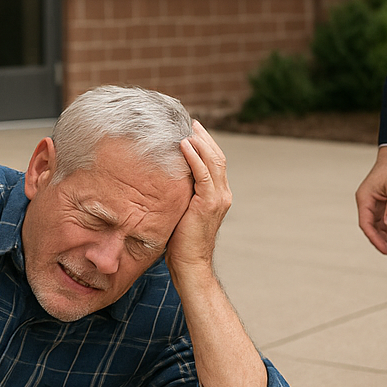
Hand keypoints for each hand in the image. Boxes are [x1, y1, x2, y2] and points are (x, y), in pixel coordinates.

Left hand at [165, 121, 231, 280]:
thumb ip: (181, 194)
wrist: (190, 263)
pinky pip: (204, 174)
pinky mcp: (208, 203)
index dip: (205, 145)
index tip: (191, 131)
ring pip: (213, 161)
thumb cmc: (181, 241)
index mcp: (218, 195)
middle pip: (217, 157)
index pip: (215, 162)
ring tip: (188, 128)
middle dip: (204, 138)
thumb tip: (164, 179)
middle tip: (190, 123)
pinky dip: (195, 157)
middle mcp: (222, 194)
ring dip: (200, 142)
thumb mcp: (182, 210)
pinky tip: (184, 145)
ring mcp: (218, 198)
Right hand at [356, 146, 386, 255]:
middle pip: (371, 228)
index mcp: (364, 199)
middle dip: (382, 241)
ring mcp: (373, 203)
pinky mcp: (382, 202)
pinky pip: (384, 221)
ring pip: (378, 226)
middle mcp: (366, 203)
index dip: (375, 239)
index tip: (386, 250)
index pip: (366, 225)